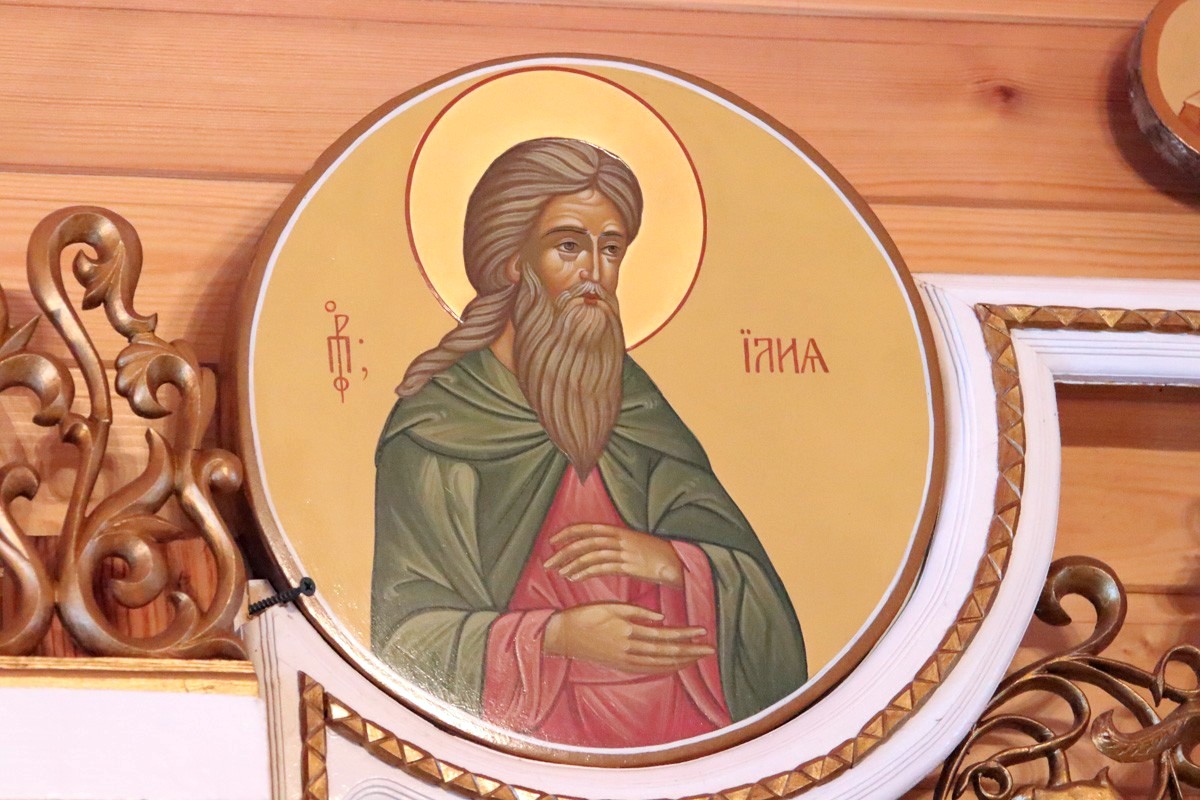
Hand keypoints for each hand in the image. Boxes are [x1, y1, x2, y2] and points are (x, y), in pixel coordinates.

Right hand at [543, 602, 713, 673]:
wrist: (562, 636)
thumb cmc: (586, 616)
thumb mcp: (612, 607)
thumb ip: (638, 613)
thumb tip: (662, 619)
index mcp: (628, 631)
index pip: (664, 634)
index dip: (685, 634)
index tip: (703, 631)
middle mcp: (629, 650)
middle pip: (667, 652)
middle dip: (690, 651)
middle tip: (710, 649)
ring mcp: (625, 661)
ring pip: (659, 664)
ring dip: (681, 661)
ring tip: (697, 658)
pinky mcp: (620, 665)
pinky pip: (648, 669)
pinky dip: (665, 668)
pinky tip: (675, 666)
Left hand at [544, 523, 684, 587]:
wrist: (676, 561)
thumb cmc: (654, 554)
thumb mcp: (633, 543)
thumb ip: (614, 544)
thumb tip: (595, 550)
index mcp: (618, 530)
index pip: (586, 528)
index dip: (567, 533)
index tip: (552, 540)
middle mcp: (618, 538)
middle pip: (583, 543)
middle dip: (562, 553)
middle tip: (548, 563)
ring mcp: (622, 552)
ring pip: (589, 556)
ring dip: (571, 565)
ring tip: (560, 573)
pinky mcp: (627, 566)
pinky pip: (600, 569)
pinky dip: (584, 573)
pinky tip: (575, 578)